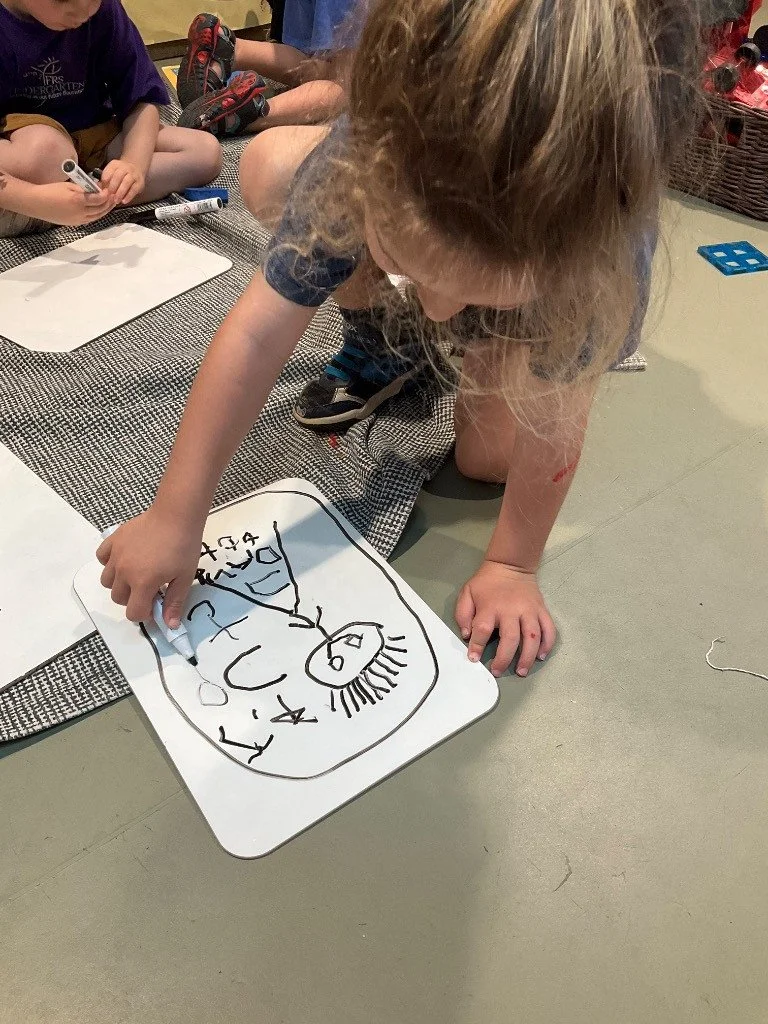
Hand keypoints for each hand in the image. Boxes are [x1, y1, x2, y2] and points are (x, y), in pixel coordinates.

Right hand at [31, 181, 114, 225]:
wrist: (37, 203)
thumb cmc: (51, 191)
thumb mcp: (69, 186)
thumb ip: (84, 189)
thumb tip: (96, 189)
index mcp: (78, 201)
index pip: (98, 199)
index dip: (105, 195)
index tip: (108, 189)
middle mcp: (80, 213)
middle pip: (100, 209)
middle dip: (108, 203)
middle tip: (113, 196)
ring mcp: (78, 220)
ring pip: (97, 217)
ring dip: (105, 210)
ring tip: (109, 204)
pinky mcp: (75, 224)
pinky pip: (90, 220)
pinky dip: (97, 215)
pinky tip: (99, 210)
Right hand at [96, 507, 201, 625]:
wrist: (175, 515)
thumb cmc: (184, 546)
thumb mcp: (184, 577)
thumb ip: (175, 602)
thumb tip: (170, 626)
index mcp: (142, 582)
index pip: (133, 613)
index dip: (145, 614)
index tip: (156, 604)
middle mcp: (124, 571)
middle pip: (118, 598)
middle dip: (133, 599)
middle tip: (149, 588)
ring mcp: (116, 555)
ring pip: (107, 581)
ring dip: (119, 584)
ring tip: (136, 574)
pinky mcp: (113, 540)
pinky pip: (102, 558)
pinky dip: (109, 563)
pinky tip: (125, 559)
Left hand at [100, 159, 145, 205]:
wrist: (136, 167)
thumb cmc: (120, 173)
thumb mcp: (112, 172)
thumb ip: (105, 180)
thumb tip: (99, 188)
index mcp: (115, 164)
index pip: (109, 170)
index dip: (105, 179)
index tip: (102, 188)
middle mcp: (125, 168)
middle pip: (118, 176)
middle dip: (112, 187)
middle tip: (109, 196)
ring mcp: (133, 175)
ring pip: (126, 183)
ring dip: (120, 192)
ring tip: (116, 200)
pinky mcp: (139, 183)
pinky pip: (134, 189)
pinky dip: (129, 196)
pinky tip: (124, 201)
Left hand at [455, 560, 555, 677]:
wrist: (511, 565)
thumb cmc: (487, 583)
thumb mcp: (467, 593)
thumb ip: (463, 614)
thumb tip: (467, 635)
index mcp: (490, 607)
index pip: (482, 630)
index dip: (477, 647)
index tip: (474, 659)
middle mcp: (511, 611)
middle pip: (510, 638)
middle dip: (504, 658)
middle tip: (498, 672)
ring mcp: (529, 611)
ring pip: (532, 637)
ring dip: (528, 657)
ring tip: (521, 671)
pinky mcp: (541, 610)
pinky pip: (549, 629)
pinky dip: (547, 644)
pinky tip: (541, 656)